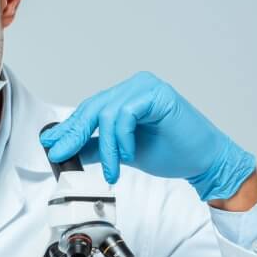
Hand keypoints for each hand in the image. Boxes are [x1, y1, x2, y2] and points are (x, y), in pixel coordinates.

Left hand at [39, 71, 256, 201]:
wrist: (204, 161)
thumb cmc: (171, 152)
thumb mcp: (122, 152)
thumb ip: (96, 147)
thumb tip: (66, 149)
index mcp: (125, 96)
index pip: (89, 110)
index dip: (69, 128)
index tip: (51, 145)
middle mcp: (134, 87)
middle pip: (92, 108)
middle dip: (75, 135)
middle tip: (63, 155)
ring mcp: (146, 87)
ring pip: (106, 113)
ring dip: (105, 147)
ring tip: (112, 170)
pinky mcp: (157, 94)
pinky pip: (125, 113)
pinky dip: (121, 138)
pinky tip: (127, 154)